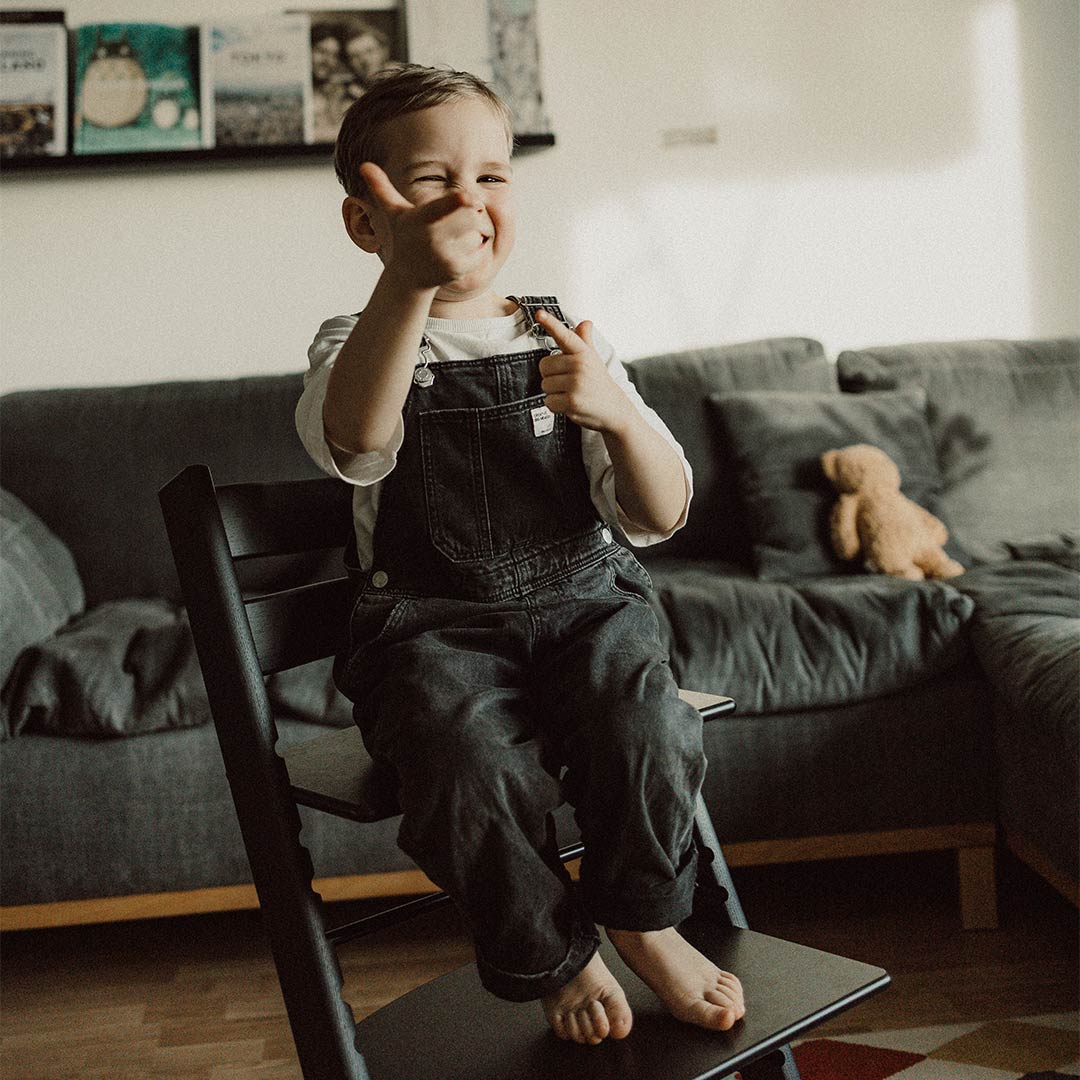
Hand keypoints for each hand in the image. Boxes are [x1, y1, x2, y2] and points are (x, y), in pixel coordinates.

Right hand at [360, 162, 489, 288]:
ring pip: (477, 234)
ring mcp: (446, 257)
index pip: (443, 207)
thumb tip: (364, 165)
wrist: (408, 276)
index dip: (457, 202)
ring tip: (454, 238)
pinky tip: (459, 252)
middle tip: (464, 213)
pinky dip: (476, 251)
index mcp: (421, 219)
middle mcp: (433, 239)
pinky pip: (480, 252)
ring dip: (472, 234)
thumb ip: (381, 188)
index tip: (467, 196)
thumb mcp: (393, 213)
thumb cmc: (405, 236)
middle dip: (472, 212)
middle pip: (471, 216)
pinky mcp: (458, 270)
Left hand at [536, 310, 634, 434]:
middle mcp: (580, 365)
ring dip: (554, 393)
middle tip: (568, 382)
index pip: (564, 336)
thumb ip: (584, 341)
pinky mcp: (572, 401)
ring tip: (571, 394)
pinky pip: (549, 402)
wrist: (615, 411)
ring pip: (545, 385)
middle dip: (551, 376)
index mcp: (584, 353)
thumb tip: (585, 323)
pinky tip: (570, 405)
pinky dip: (556, 406)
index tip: (539, 313)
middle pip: (544, 366)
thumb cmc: (600, 384)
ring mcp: (576, 383)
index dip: (550, 323)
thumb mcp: (594, 360)